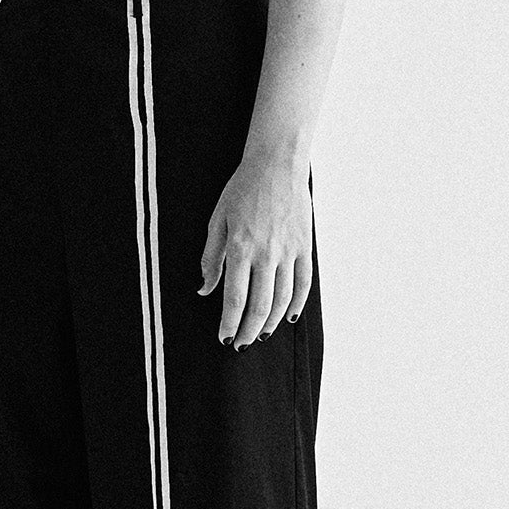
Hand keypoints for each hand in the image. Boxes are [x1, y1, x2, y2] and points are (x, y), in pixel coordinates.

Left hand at [197, 148, 311, 349]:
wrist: (276, 165)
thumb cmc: (242, 190)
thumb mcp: (217, 220)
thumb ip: (210, 258)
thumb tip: (204, 289)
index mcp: (240, 248)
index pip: (233, 297)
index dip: (228, 322)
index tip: (223, 337)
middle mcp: (266, 254)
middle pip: (259, 305)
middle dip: (248, 330)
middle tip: (240, 344)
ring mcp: (288, 251)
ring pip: (282, 299)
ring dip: (271, 322)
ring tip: (260, 334)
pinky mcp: (305, 247)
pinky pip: (303, 283)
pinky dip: (297, 304)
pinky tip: (290, 317)